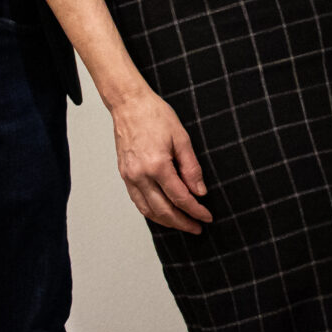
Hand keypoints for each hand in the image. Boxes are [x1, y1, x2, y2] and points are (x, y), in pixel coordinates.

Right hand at [110, 89, 211, 232]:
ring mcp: (130, 176)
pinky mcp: (124, 175)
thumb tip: (199, 191)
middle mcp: (140, 175)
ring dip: (166, 221)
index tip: (206, 216)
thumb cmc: (155, 115)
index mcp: (157, 165)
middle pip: (164, 210)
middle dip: (182, 222)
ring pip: (148, 210)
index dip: (195, 210)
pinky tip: (162, 213)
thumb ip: (191, 167)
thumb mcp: (181, 137)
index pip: (180, 197)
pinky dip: (151, 212)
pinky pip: (138, 201)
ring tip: (182, 224)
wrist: (129, 104)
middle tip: (197, 227)